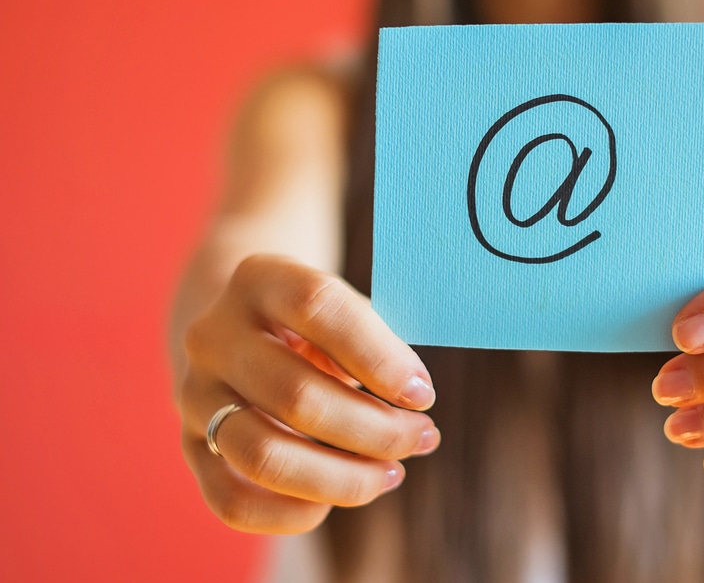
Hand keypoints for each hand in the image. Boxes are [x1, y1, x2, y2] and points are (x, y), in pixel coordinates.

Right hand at [178, 255, 439, 532]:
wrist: (239, 325)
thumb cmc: (316, 322)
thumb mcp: (345, 309)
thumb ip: (378, 344)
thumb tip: (413, 404)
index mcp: (260, 279)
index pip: (316, 307)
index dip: (378, 357)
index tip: (423, 394)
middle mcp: (215, 335)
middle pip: (296, 396)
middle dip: (375, 430)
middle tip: (423, 438)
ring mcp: (194, 393)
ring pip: (263, 456)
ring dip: (342, 477)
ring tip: (391, 473)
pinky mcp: (189, 445)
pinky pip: (231, 502)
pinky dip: (290, 514)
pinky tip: (331, 503)